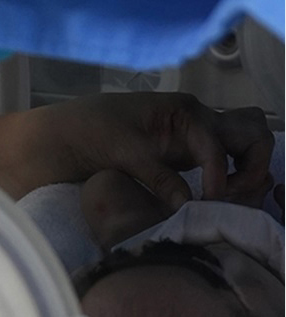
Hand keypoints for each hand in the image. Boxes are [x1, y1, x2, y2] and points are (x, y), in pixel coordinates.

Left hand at [36, 92, 273, 211]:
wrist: (63, 135)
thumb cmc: (89, 129)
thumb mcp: (123, 150)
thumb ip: (159, 176)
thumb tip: (188, 206)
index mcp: (183, 110)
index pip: (217, 145)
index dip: (218, 176)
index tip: (208, 203)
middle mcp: (196, 121)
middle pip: (251, 135)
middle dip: (253, 166)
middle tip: (231, 197)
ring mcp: (193, 140)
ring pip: (244, 149)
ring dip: (247, 174)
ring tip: (226, 203)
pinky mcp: (186, 159)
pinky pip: (223, 166)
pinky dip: (230, 182)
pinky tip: (213, 204)